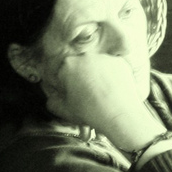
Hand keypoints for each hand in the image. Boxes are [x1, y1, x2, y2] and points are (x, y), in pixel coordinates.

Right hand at [39, 49, 159, 151]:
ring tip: (100, 95)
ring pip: (96, 66)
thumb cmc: (91, 112)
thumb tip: (52, 99)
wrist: (118, 115)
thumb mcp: (64, 110)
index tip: (70, 94)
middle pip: (79, 67)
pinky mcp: (119, 62)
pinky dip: (110, 77)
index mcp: (67, 65)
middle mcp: (85, 57)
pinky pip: (111, 68)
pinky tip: (111, 91)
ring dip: (96, 76)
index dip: (65, 85)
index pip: (62, 72)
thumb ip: (53, 102)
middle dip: (80, 78)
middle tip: (86, 95)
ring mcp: (103, 58)